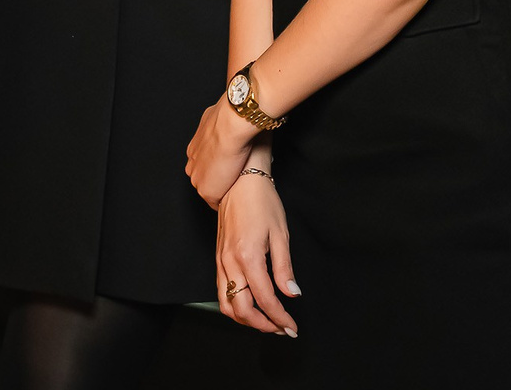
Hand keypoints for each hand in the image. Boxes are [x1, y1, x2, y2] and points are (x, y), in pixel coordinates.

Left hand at [185, 96, 258, 207]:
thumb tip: (232, 113)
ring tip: (237, 187)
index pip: (203, 160)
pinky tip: (235, 197)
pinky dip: (224, 200)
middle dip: (216, 177)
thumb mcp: (221, 115)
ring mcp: (198, 177)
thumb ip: (221, 122)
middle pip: (203, 176)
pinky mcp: (207, 191)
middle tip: (235, 176)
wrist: (231, 124)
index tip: (229, 163)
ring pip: (209, 188)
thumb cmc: (232, 117)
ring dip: (221, 188)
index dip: (216, 163)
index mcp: (195, 146)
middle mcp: (192, 162)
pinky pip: (214, 202)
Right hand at [215, 169, 299, 336]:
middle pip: (241, 309)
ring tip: (267, 321)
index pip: (265, 299)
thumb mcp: (281, 233)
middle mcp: (229, 263)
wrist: (239, 181)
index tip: (291, 327)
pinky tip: (252, 304)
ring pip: (227, 304)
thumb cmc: (262, 201)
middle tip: (281, 328)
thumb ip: (284, 268)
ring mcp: (221, 262)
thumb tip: (292, 294)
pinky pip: (222, 291)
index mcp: (247, 257)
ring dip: (246, 319)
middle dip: (262, 325)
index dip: (280, 317)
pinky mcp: (218, 258)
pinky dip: (235, 305)